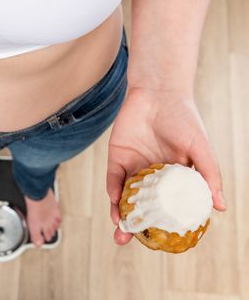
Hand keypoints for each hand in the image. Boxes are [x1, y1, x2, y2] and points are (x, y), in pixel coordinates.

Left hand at [106, 87, 226, 244]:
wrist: (159, 92)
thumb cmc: (184, 119)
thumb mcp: (200, 149)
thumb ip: (208, 176)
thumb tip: (219, 207)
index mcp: (171, 178)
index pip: (164, 207)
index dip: (159, 224)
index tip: (158, 242)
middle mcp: (150, 176)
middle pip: (139, 205)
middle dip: (132, 224)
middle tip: (125, 241)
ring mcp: (133, 166)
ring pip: (123, 196)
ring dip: (118, 212)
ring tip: (118, 229)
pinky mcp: (117, 156)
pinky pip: (114, 178)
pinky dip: (113, 190)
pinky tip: (115, 200)